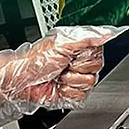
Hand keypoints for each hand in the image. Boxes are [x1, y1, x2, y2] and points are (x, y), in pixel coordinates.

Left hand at [0, 25, 125, 126]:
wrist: (21, 80)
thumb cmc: (34, 60)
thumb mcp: (62, 44)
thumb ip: (87, 38)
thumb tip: (107, 33)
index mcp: (78, 49)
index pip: (98, 54)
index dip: (85, 56)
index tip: (72, 55)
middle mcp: (79, 64)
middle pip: (96, 69)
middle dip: (77, 68)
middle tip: (63, 66)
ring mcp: (76, 80)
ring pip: (89, 83)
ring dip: (71, 81)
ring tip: (58, 77)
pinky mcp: (72, 94)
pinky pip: (82, 95)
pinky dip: (68, 92)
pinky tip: (58, 86)